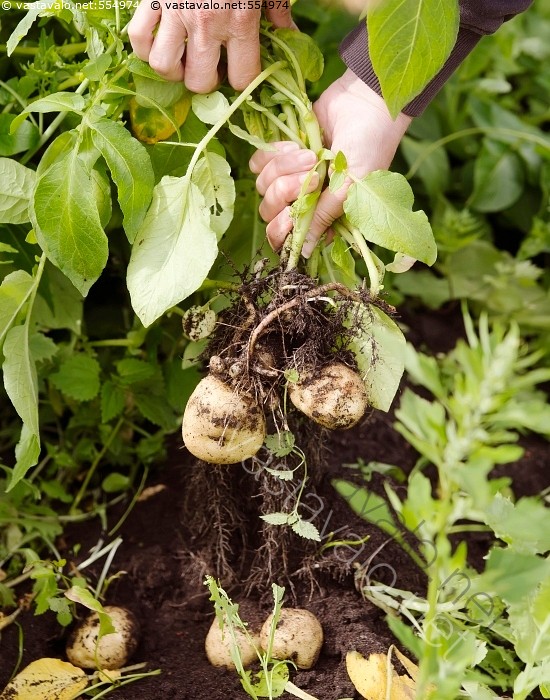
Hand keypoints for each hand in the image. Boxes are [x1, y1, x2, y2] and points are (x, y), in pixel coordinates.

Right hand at [128, 3, 292, 91]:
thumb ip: (278, 13)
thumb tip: (291, 37)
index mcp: (240, 22)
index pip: (241, 79)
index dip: (241, 82)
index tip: (238, 73)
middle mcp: (206, 25)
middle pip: (199, 82)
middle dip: (205, 81)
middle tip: (209, 68)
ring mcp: (175, 13)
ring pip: (164, 67)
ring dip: (173, 70)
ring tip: (183, 61)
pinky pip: (138, 38)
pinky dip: (144, 48)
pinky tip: (158, 44)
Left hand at [249, 69, 411, 255]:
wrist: (366, 102)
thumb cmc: (368, 148)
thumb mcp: (349, 187)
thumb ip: (323, 218)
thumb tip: (303, 253)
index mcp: (322, 217)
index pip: (288, 240)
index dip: (283, 232)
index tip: (291, 216)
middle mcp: (304, 201)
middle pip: (270, 213)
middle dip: (286, 193)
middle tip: (312, 175)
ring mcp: (291, 177)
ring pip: (263, 187)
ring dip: (284, 169)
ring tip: (311, 154)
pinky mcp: (281, 153)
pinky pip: (258, 163)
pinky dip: (274, 154)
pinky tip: (296, 145)